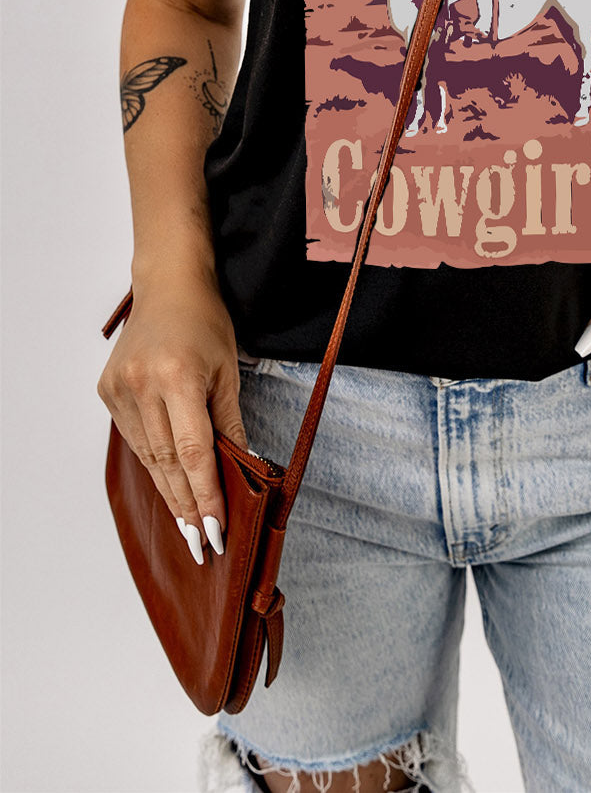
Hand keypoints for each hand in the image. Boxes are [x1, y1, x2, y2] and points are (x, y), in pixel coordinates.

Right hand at [96, 275, 248, 562]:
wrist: (168, 286)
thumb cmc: (206, 322)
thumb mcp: (229, 369)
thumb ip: (230, 422)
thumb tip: (243, 468)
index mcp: (178, 377)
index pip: (193, 451)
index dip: (205, 495)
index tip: (215, 530)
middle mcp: (142, 385)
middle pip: (166, 461)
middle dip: (186, 506)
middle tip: (201, 543)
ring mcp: (120, 389)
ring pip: (148, 455)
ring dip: (169, 492)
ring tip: (188, 525)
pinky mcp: (108, 391)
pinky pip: (135, 438)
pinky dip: (154, 463)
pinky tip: (169, 485)